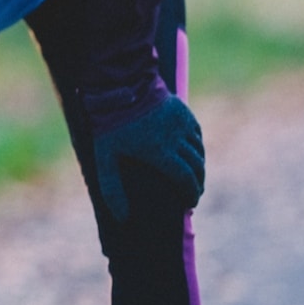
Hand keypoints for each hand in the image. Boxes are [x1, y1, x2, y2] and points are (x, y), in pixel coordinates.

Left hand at [91, 94, 203, 222]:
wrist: (119, 85)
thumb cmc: (109, 123)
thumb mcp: (104, 157)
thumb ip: (112, 188)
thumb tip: (122, 218)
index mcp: (160, 151)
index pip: (185, 179)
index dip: (191, 193)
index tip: (191, 203)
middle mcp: (176, 138)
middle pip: (196, 166)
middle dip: (198, 183)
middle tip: (193, 193)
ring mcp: (181, 122)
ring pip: (199, 150)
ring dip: (199, 165)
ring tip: (193, 176)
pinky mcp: (182, 110)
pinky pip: (196, 133)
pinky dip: (197, 146)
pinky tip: (192, 153)